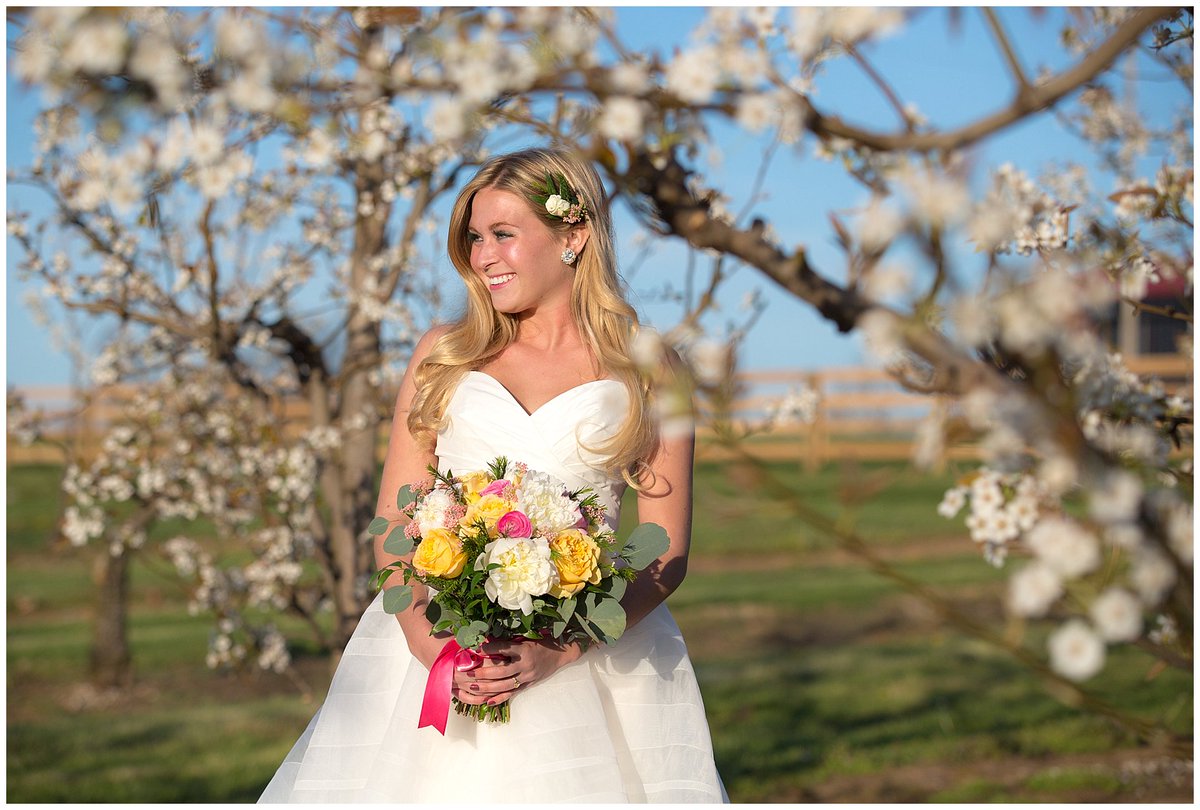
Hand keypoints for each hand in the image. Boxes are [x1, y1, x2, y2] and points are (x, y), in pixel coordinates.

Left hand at [450, 638, 583, 706]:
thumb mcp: (526, 638)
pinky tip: (487, 701)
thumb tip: (486, 640)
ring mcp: (528, 677)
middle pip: (501, 671)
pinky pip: (512, 693)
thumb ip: (508, 641)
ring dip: (488, 687)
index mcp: (524, 650)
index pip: (504, 648)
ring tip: (473, 686)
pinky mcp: (529, 684)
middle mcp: (526, 665)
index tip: (475, 648)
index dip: (489, 648)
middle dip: (483, 672)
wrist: (561, 653)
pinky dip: (500, 698)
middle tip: (468, 672)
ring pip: (505, 685)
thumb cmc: (542, 642)